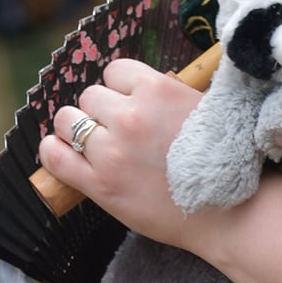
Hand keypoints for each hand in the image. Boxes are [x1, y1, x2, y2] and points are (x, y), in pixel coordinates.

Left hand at [39, 57, 202, 244]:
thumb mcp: (199, 107)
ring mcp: (112, 150)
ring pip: (68, 121)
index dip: (121, 89)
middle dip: (101, 111)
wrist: (227, 211)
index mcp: (158, 89)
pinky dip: (53, 151)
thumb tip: (136, 90)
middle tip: (118, 131)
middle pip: (89, 96)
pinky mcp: (99, 184)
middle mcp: (130, 115)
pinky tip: (62, 152)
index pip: (115, 71)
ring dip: (77, 129)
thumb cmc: (219, 159)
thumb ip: (165, 94)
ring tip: (94, 144)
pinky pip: (55, 157)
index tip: (130, 104)